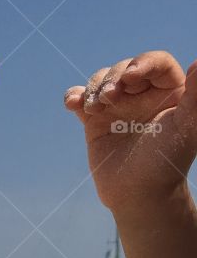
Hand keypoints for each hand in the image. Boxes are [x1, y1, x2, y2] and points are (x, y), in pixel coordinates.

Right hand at [64, 51, 196, 211]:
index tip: (131, 78)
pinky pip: (81, 100)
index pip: (156, 63)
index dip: (142, 64)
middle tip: (110, 98)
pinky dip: (74, 97)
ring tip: (95, 109)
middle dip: (114, 78)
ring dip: (94, 88)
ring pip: (101, 80)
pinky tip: (73, 104)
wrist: (139, 195)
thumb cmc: (167, 162)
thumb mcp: (186, 126)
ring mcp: (117, 107)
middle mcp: (142, 95)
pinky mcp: (95, 121)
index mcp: (169, 91)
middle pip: (124, 68)